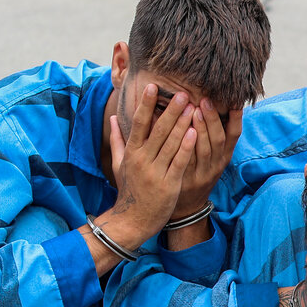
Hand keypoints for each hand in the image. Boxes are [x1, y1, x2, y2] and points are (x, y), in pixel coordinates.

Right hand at [102, 83, 196, 246]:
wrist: (132, 220)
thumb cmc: (129, 190)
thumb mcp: (120, 164)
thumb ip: (117, 140)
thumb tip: (111, 118)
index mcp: (131, 152)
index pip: (138, 123)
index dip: (146, 104)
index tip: (153, 86)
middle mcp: (142, 160)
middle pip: (158, 130)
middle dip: (171, 110)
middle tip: (183, 92)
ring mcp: (155, 172)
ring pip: (170, 143)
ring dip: (182, 123)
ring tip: (193, 106)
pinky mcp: (168, 184)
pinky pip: (179, 162)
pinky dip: (186, 147)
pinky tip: (195, 132)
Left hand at [174, 101, 242, 218]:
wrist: (186, 206)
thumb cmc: (196, 174)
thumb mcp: (211, 159)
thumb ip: (210, 135)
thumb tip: (208, 105)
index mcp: (224, 157)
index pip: (234, 136)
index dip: (235, 119)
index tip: (233, 102)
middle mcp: (216, 165)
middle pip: (218, 140)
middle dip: (213, 119)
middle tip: (205, 100)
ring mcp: (202, 173)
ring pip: (204, 150)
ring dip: (200, 129)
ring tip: (193, 110)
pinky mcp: (186, 180)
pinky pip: (186, 161)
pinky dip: (183, 146)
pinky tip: (177, 132)